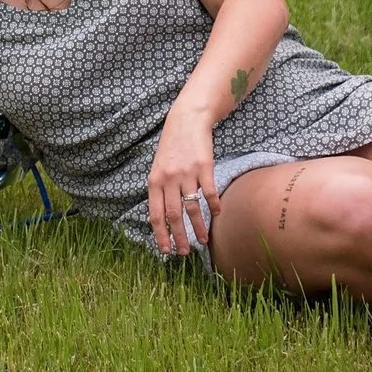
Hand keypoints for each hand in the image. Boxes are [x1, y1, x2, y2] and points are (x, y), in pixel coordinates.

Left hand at [145, 108, 219, 255]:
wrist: (187, 119)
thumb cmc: (172, 146)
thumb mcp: (159, 167)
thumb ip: (160, 190)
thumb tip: (161, 218)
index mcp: (154, 181)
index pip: (155, 215)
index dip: (160, 235)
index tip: (166, 250)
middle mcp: (169, 179)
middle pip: (173, 215)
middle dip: (179, 237)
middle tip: (185, 252)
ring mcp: (187, 173)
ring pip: (191, 208)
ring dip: (198, 227)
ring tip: (203, 240)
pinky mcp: (204, 167)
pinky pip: (209, 193)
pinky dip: (213, 206)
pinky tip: (216, 214)